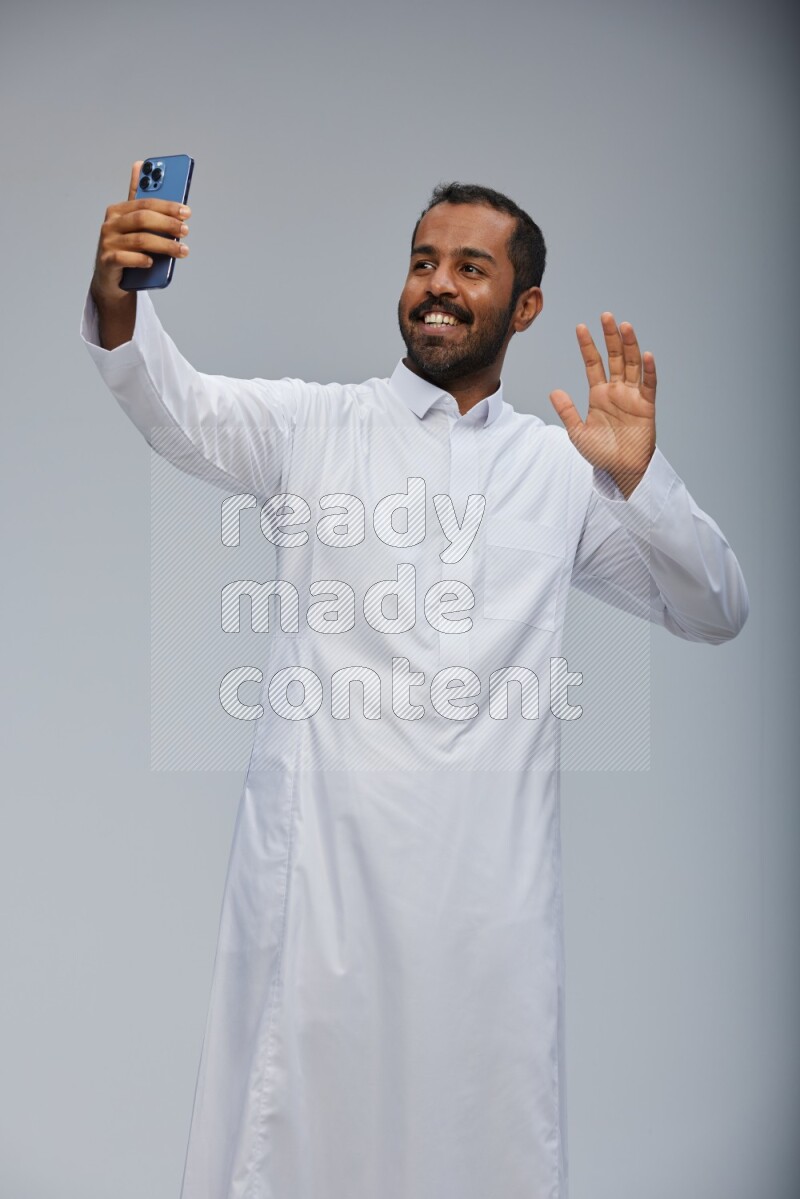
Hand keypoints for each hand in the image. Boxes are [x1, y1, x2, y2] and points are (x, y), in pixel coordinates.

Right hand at [90, 160, 191, 305]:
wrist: (110, 278)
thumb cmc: (126, 248)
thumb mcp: (133, 224)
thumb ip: (140, 200)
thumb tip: (140, 164)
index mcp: (118, 210)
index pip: (145, 203)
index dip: (167, 206)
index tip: (186, 211)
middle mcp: (110, 224)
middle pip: (142, 219)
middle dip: (167, 224)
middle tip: (185, 230)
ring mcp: (107, 243)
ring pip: (139, 240)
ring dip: (164, 245)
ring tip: (182, 251)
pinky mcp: (107, 262)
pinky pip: (125, 259)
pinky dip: (141, 260)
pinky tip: (153, 262)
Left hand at [549, 313, 656, 498]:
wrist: (621, 471)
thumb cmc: (601, 453)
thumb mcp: (578, 433)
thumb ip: (567, 412)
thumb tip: (553, 391)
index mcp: (599, 394)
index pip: (593, 363)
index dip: (587, 346)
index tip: (580, 327)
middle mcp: (617, 391)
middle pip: (614, 357)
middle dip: (610, 337)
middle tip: (606, 316)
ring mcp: (633, 396)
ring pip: (632, 365)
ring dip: (630, 346)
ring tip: (625, 326)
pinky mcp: (646, 407)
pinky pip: (649, 386)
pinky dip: (649, 371)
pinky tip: (646, 355)